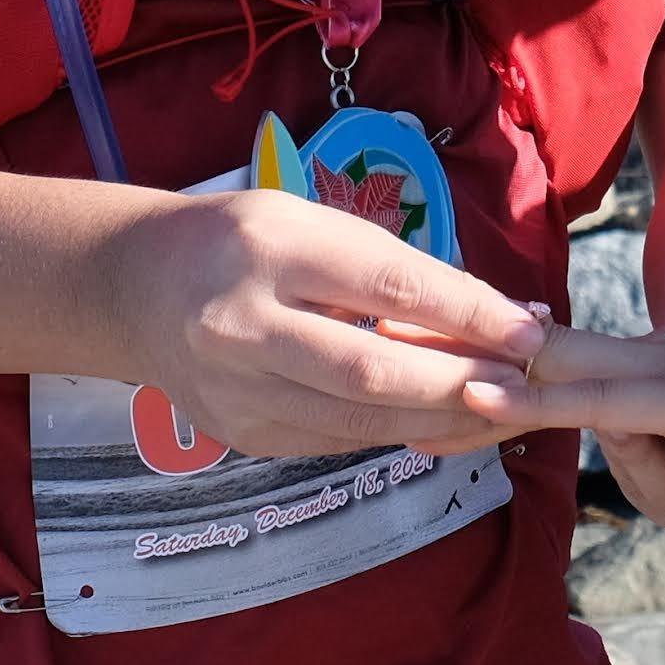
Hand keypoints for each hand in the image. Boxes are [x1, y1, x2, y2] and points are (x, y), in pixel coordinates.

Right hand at [95, 186, 543, 467]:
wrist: (136, 290)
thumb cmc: (244, 243)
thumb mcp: (311, 223)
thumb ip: (395, 268)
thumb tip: (499, 314)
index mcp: (270, 250)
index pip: (388, 287)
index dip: (467, 313)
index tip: (528, 330)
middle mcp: (244, 324)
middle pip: (375, 370)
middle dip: (462, 382)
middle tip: (525, 383)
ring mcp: (237, 389)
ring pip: (362, 419)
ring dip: (443, 417)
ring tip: (500, 406)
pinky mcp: (241, 434)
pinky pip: (339, 440)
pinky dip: (399, 431)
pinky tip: (442, 420)